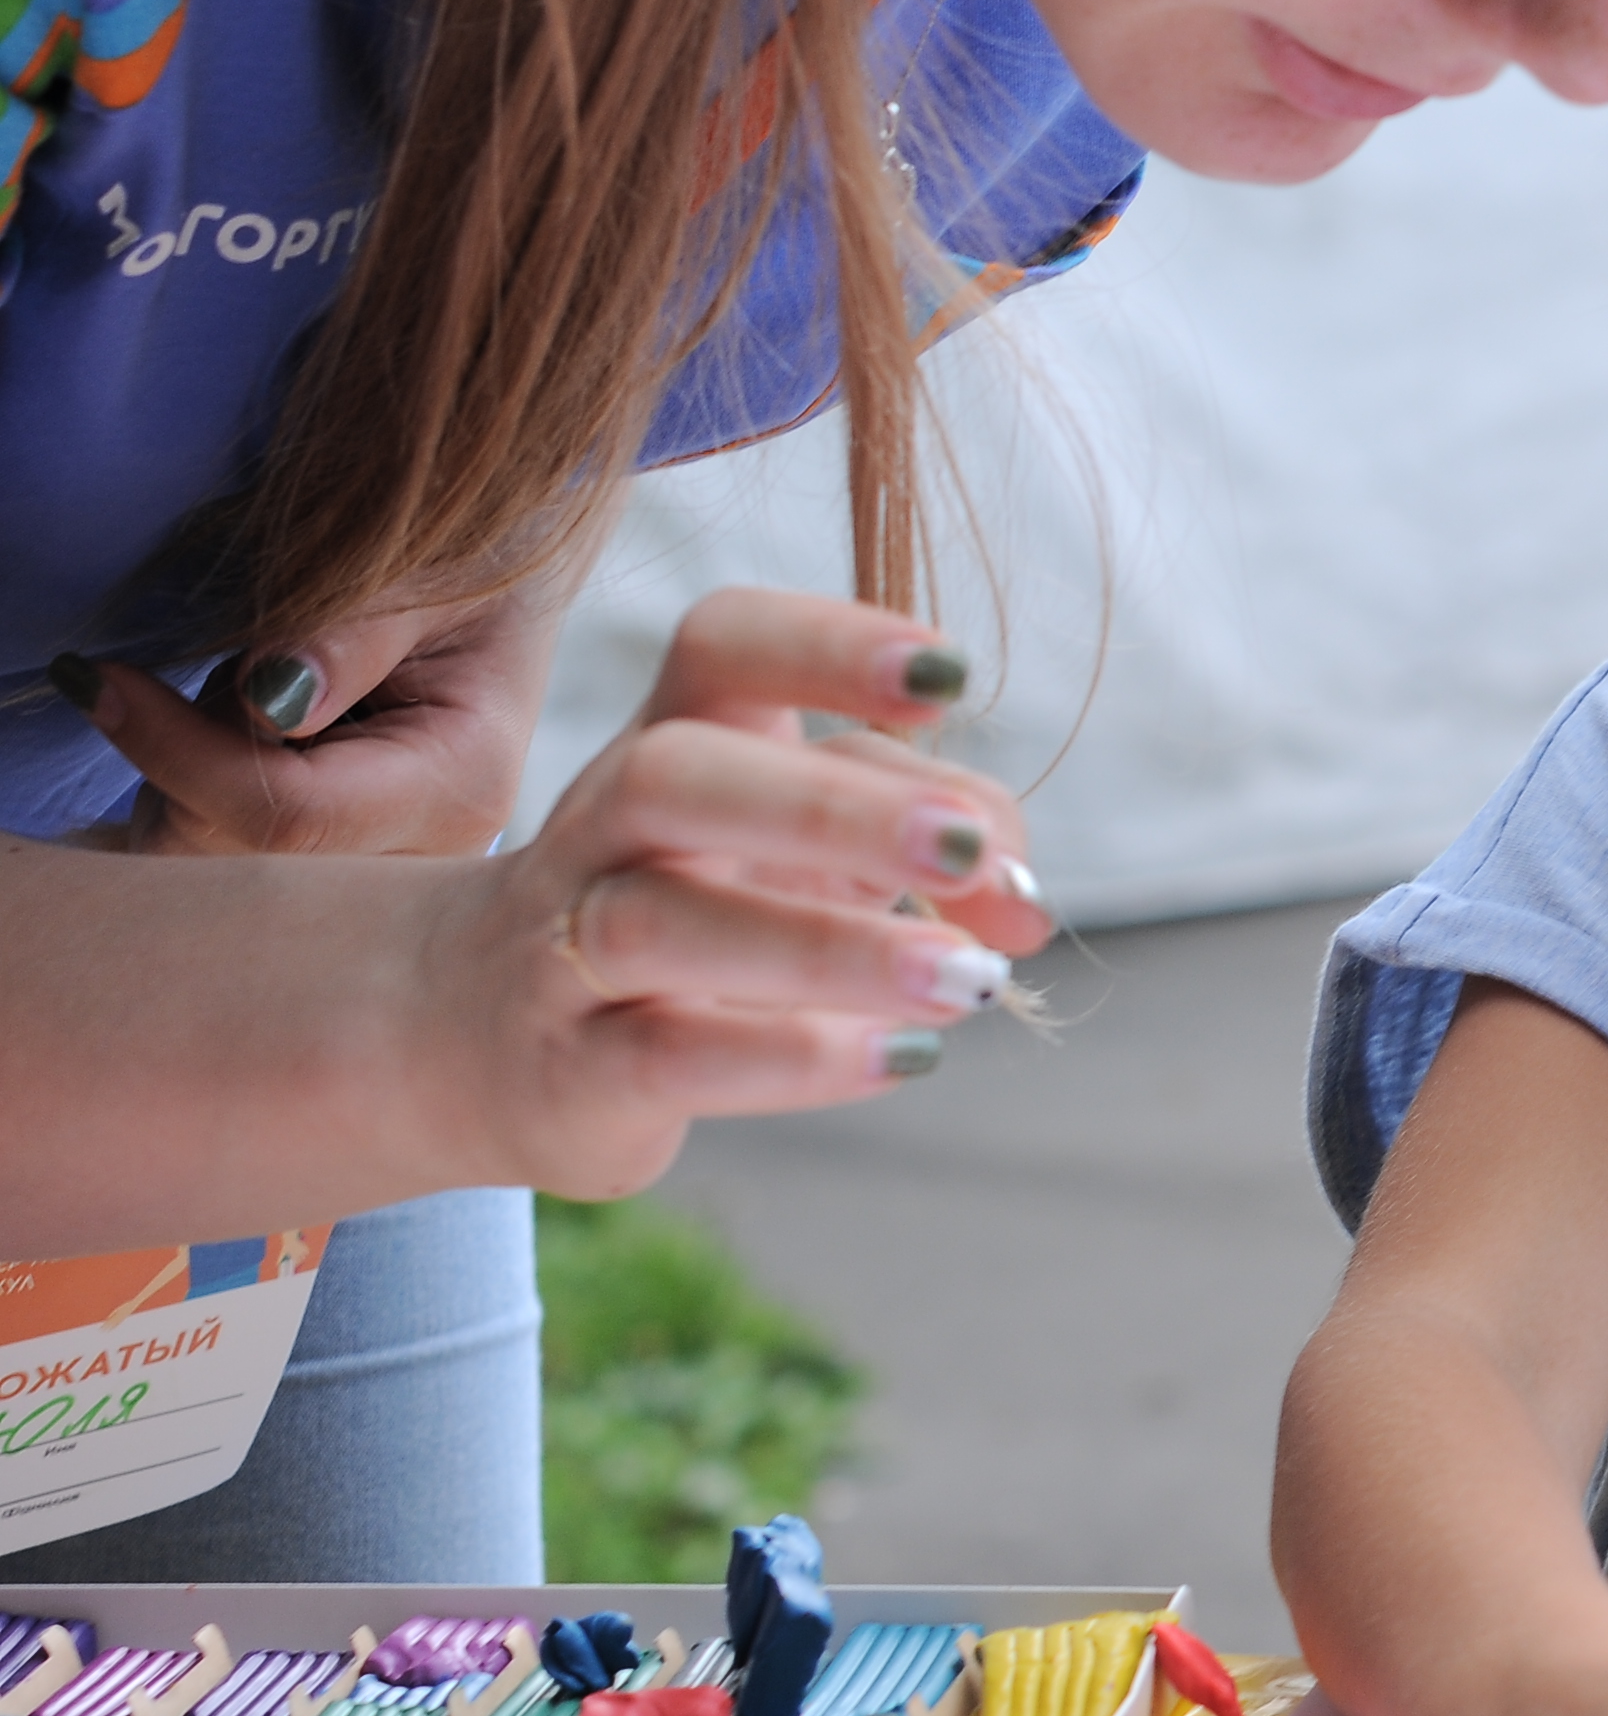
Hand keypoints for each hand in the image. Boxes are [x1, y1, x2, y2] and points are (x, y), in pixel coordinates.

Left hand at [64, 581, 566, 857]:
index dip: (179, 753)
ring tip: (251, 697)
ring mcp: (377, 876)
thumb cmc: (476, 569)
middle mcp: (423, 858)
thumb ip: (354, 628)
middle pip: (234, 854)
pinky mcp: (335, 872)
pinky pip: (215, 857)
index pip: (289, 816)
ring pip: (209, 861)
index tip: (100, 677)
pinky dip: (197, 791)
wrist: (507, 595)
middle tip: (220, 671)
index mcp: (461, 786)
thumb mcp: (432, 569)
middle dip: (184, 763)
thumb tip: (271, 700)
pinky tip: (247, 740)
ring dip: (188, 773)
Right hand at [420, 586, 1057, 1197]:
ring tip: (969, 978)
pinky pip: (669, 1053)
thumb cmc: (694, 908)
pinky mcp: (570, 1071)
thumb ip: (931, 835)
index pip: (721, 644)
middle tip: (968, 847)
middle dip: (832, 807)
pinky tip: (903, 1055)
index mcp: (675, 735)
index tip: (950, 677)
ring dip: (834, 948)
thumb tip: (1024, 898)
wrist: (476, 1038)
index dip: (828, 644)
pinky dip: (795, 1056)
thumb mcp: (807, 846)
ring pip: (663, 923)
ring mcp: (565, 948)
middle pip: (674, 776)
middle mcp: (603, 825)